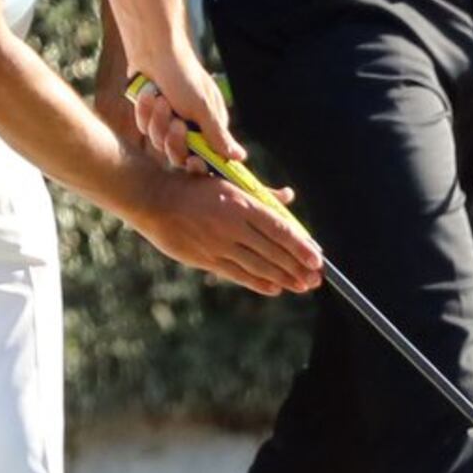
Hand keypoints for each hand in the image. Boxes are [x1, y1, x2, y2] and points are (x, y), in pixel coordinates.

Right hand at [125, 160, 322, 296]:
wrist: (155, 199)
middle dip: (297, 266)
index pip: (279, 228)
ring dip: (283, 278)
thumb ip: (260, 195)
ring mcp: (218, 243)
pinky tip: (274, 289)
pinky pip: (237, 274)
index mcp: (241, 202)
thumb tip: (289, 197)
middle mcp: (232, 224)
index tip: (318, 258)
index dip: (300, 246)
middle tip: (316, 279)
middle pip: (273, 250)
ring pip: (258, 265)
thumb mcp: (229, 184)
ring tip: (301, 286)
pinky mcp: (206, 258)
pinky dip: (258, 282)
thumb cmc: (196, 187)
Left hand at [129, 62, 245, 170]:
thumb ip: (218, 136)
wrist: (155, 52)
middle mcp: (190, 129)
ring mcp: (169, 123)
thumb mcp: (203, 109)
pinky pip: (145, 128)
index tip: (194, 160)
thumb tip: (240, 157)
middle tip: (177, 123)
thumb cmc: (184, 77)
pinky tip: (149, 93)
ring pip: (159, 143)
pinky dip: (146, 111)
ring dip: (159, 121)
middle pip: (180, 156)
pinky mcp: (150, 117)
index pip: (208, 159)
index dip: (200, 165)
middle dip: (175, 140)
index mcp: (209, 128)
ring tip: (161, 99)